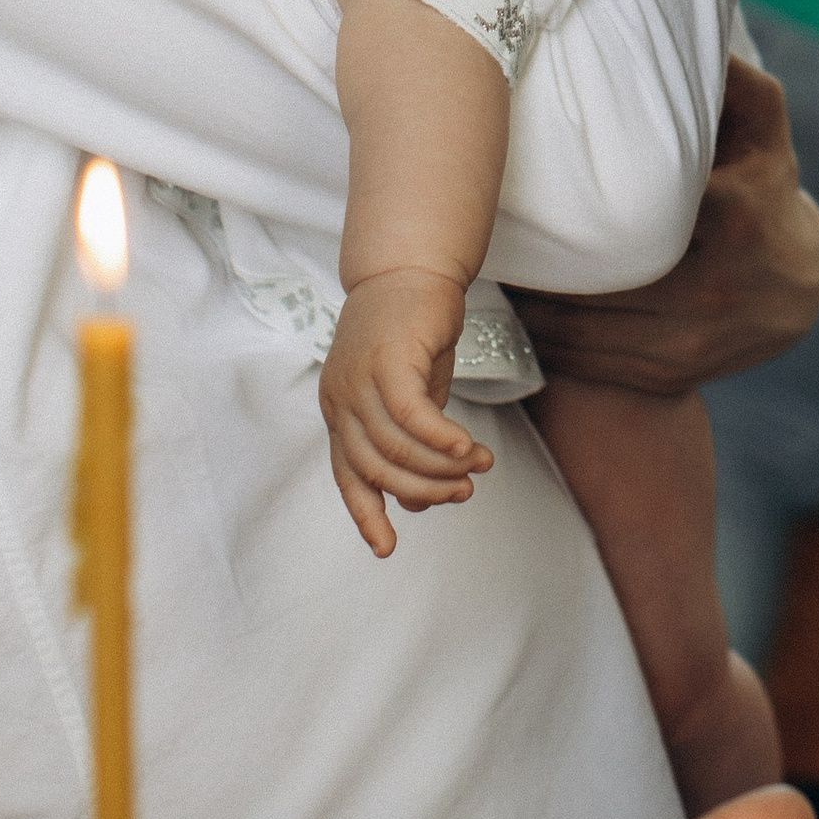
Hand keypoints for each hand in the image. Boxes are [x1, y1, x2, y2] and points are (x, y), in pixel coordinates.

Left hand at [318, 273, 495, 557]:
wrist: (410, 269)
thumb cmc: (412, 334)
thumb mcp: (411, 395)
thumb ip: (411, 443)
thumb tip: (418, 502)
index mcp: (339, 412)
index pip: (347, 476)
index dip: (365, 515)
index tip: (386, 549)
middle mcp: (340, 400)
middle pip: (376, 466)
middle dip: (423, 489)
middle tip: (463, 495)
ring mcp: (358, 380)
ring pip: (397, 445)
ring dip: (441, 466)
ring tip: (478, 469)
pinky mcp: (388, 360)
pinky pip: (413, 415)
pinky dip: (441, 438)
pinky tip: (469, 450)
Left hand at [509, 60, 818, 393]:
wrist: (800, 284)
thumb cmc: (764, 182)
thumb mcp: (760, 120)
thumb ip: (726, 78)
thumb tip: (677, 26)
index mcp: (732, 219)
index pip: (626, 227)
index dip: (557, 220)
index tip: (508, 197)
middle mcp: (712, 293)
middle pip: (589, 286)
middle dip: (531, 266)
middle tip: (480, 237)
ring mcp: (690, 345)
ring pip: (579, 333)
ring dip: (526, 309)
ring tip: (487, 275)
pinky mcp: (671, 379)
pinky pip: (590, 365)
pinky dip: (547, 341)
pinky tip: (518, 313)